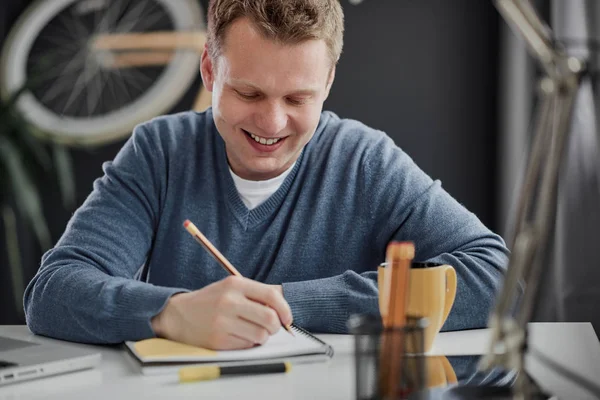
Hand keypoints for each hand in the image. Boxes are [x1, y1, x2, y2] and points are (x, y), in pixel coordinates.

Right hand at [151, 276, 291, 349]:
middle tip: (271, 327)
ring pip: (260, 335)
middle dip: (276, 326)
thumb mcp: (232, 287)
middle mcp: (229, 302)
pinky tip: (238, 335)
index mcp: (235, 284)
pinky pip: (247, 345)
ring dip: (262, 336)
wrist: (179, 314)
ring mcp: (222, 322)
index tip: (287, 318)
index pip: (271, 296)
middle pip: (270, 318)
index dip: (285, 309)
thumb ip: (257, 292)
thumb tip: (283, 300)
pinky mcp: (218, 340)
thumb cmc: (211, 300)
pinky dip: (248, 342)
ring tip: (252, 330)